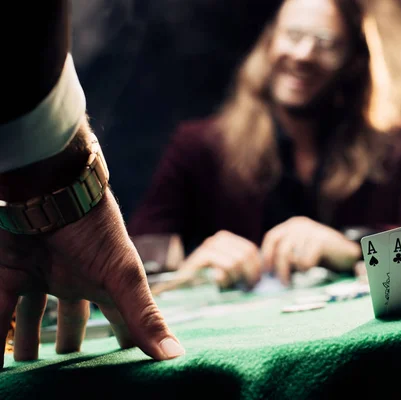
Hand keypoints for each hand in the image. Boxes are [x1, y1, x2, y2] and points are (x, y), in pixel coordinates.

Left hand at [0, 190, 184, 367]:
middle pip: (72, 313)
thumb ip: (144, 316)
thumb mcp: (123, 276)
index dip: (125, 335)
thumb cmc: (94, 228)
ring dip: (30, 338)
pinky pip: (1, 309)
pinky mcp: (8, 271)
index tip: (128, 358)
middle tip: (68, 360)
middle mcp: (72, 277)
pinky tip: (0, 359)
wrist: (49, 187)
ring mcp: (39, 273)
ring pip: (33, 312)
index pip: (119, 314)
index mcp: (104, 279)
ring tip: (26, 361)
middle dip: (71, 336)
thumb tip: (175, 355)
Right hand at [155, 230, 261, 291]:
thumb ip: (245, 268)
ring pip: (237, 261)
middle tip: (246, 288)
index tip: (254, 284)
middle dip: (249, 274)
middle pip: (247, 254)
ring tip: (228, 286)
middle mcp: (219, 238)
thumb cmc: (208, 283)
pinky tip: (218, 283)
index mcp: (228, 239)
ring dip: (236, 278)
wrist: (180, 290)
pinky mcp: (202, 255)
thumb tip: (265, 272)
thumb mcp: (231, 273)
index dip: (257, 268)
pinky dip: (226, 278)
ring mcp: (210, 245)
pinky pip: (226, 266)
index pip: (252, 250)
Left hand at [261, 217, 360, 284]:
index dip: (266, 255)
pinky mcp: (321, 240)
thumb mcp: (300, 250)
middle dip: (279, 269)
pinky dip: (307, 269)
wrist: (347, 253)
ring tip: (301, 276)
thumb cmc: (321, 255)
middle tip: (283, 283)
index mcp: (291, 225)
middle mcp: (299, 225)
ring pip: (292, 257)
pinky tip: (314, 268)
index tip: (266, 271)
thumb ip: (286, 255)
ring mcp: (310, 231)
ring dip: (295, 271)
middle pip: (280, 249)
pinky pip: (305, 261)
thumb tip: (267, 271)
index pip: (271, 238)